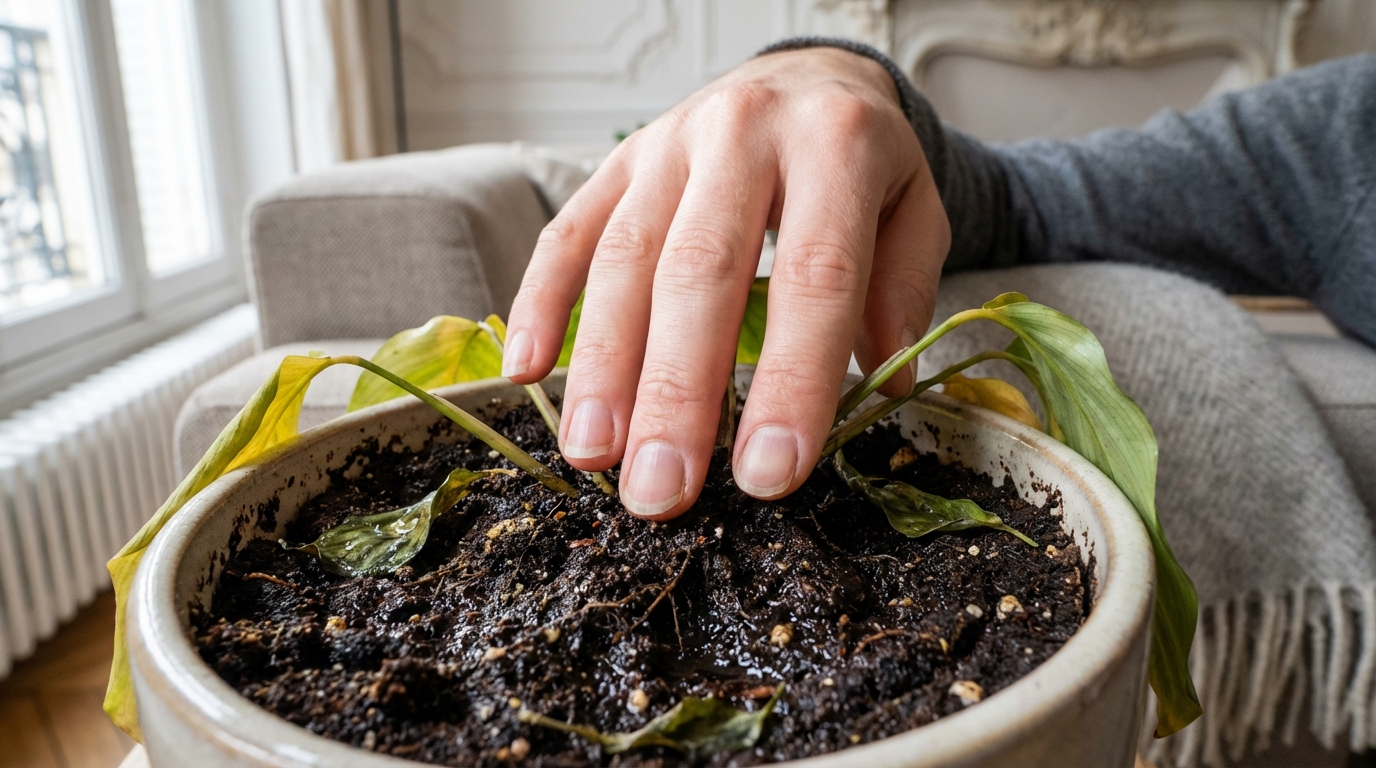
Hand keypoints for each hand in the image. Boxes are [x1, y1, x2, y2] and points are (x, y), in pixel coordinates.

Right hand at [503, 46, 949, 518]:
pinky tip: (531, 373)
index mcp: (836, 146)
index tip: (770, 473)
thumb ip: (901, 291)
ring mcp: (667, 145)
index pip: (815, 276)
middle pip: (701, 271)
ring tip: (593, 456)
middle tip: (662, 488)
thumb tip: (884, 388)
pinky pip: (568, 234)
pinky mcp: (616, 164)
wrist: (808, 74)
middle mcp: (742, 134)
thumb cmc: (862, 161)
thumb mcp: (915, 210)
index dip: (792, 380)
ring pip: (624, 258)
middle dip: (677, 391)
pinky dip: (542, 304)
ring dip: (603, 366)